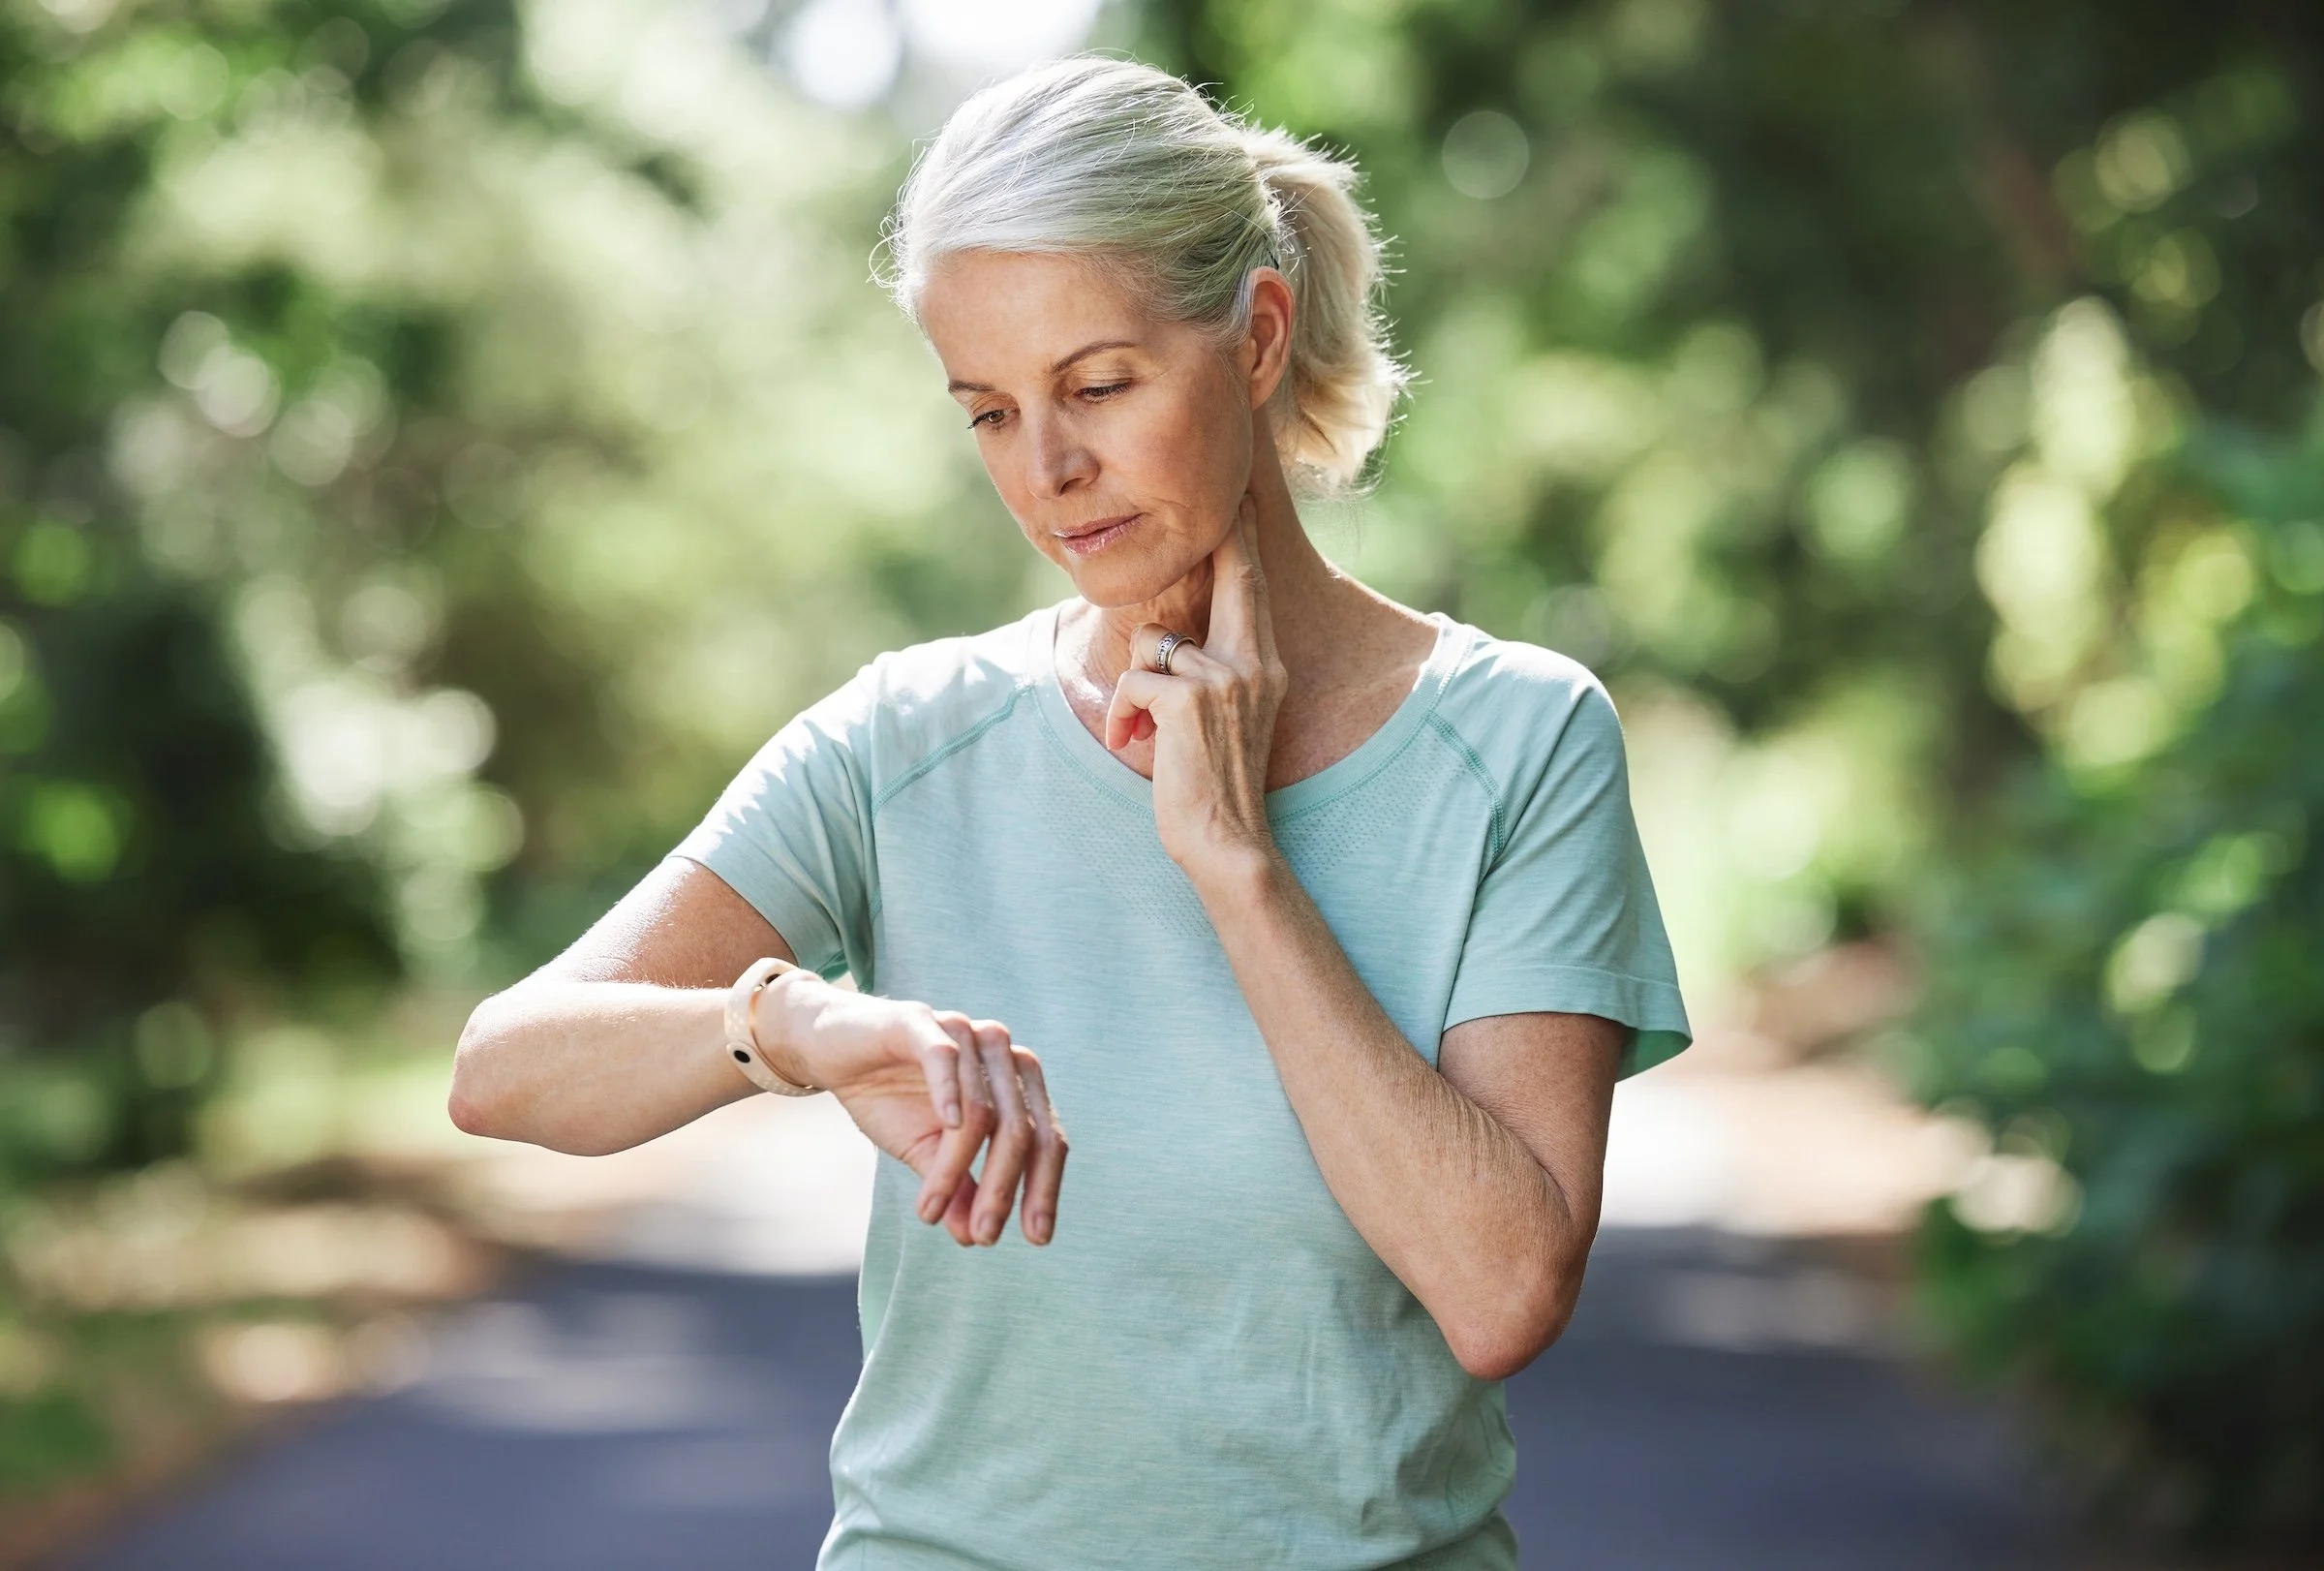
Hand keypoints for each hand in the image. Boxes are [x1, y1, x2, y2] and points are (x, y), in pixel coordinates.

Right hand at [756, 974, 1066, 1245]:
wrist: (831, 1049)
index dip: (1044, 1189)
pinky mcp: (921, 1021)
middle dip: (1003, 1188)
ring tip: (929, 1211)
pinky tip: (947, 1127)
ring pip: (981, 1110)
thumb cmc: (889, 1097)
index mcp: (1015, 1083)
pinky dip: (949, 1094)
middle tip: (983, 1235)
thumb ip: (957, 1186)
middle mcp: (1000, 1053)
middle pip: (1020, 1128)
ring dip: (956, 1168)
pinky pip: (945, 1059)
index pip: (1045, 1139)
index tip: (1036, 1239)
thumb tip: (974, 1238)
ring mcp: (964, 1032)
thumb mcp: (925, 1152)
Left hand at [1104, 492, 1288, 881]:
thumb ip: (1211, 674)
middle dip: (1224, 531)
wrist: (1229, 843)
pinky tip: (1130, 742)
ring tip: (1138, 729)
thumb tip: (1167, 642)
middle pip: (1234, 575)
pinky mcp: (1189, 700)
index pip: (1253, 588)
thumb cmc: (1215, 787)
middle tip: (1227, 491)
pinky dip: (1119, 714)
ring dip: (1131, 687)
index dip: (1243, 540)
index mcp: (1265, 666)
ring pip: (1153, 643)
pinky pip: (1132, 680)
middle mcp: (1255, 663)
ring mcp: (1226, 678)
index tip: (1238, 498)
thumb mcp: (1224, 720)